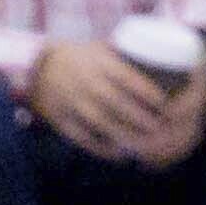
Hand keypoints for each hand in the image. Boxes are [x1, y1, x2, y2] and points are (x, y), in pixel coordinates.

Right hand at [19, 42, 194, 163]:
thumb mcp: (103, 50)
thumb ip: (127, 57)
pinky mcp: (62, 121)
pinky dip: (102, 148)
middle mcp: (86, 83)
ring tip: (145, 145)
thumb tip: (164, 60)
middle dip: (141, 118)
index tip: (164, 103)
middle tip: (160, 127)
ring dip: (125, 136)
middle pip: (117, 104)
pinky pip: (84, 137)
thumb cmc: (82, 58)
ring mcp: (73, 103)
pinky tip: (120, 154)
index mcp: (99, 63)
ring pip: (101, 123)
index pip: (127, 78)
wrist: (40, 69)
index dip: (147, 92)